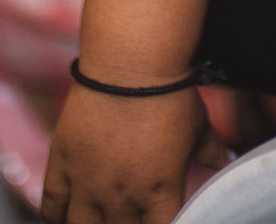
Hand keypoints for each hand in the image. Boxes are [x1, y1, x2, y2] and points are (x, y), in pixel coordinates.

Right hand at [40, 85, 228, 222]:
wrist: (130, 67)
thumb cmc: (170, 94)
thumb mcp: (199, 125)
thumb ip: (210, 151)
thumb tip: (224, 161)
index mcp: (162, 192)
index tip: (159, 217)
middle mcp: (123, 196)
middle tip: (128, 213)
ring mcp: (89, 185)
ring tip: (98, 216)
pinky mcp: (62, 167)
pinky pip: (50, 208)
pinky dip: (56, 216)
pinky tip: (65, 213)